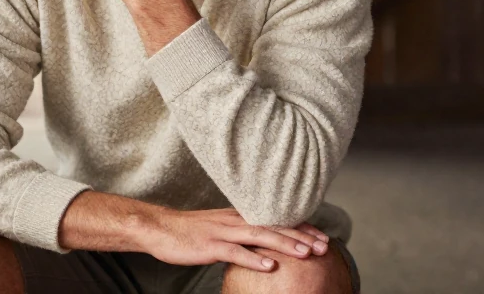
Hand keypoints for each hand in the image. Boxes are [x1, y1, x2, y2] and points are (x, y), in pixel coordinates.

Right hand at [142, 207, 330, 271]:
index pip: (276, 219)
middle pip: (273, 226)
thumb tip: (263, 246)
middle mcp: (234, 220)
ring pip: (258, 236)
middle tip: (324, 246)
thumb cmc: (189, 231)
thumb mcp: (219, 228)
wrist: (158, 227)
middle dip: (301, 236)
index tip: (323, 237)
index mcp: (238, 216)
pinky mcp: (209, 245)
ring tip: (306, 254)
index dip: (301, 227)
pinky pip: (234, 252)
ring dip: (284, 244)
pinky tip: (270, 267)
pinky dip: (253, 259)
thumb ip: (241, 234)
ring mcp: (221, 232)